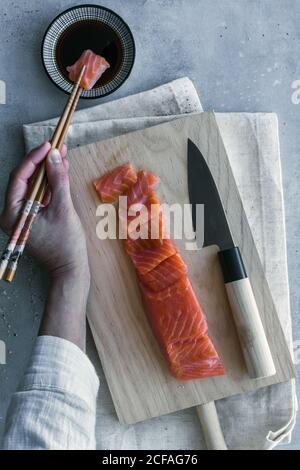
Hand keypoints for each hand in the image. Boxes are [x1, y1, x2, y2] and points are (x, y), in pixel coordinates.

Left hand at [0, 142, 89, 349]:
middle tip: (56, 145)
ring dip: (49, 170)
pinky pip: (41, 195)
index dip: (34, 159)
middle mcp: (13, 213)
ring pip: (35, 185)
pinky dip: (51, 183)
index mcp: (12, 213)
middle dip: (42, 162)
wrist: (71, 270)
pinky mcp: (34, 217)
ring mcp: (24, 215)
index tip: (49, 145)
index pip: (19, 177)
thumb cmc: (65, 245)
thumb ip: (58, 180)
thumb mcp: (63, 209)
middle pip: (26, 179)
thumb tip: (55, 155)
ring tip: (62, 153)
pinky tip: (62, 169)